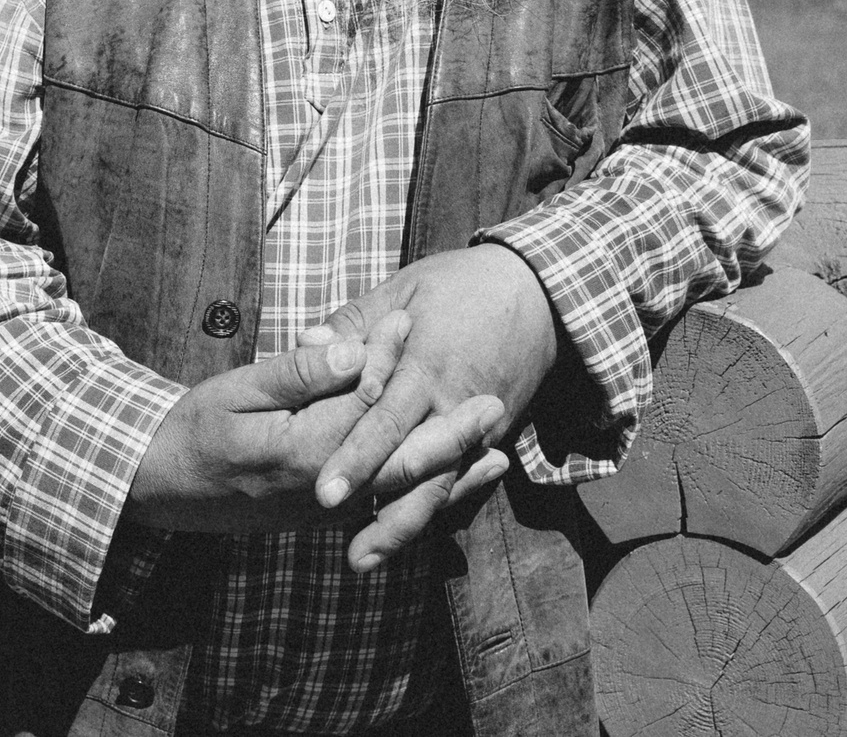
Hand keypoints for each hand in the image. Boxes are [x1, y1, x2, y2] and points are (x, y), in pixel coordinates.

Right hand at [124, 311, 505, 535]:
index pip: (359, 405)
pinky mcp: (326, 520)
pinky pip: (386, 512)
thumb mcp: (235, 390)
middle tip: (494, 399)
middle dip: (450, 432)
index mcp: (298, 452)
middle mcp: (321, 491)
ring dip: (452, 474)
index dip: (388, 359)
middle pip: (398, 462)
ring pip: (399, 495)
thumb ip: (298, 374)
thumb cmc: (193, 430)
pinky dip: (427, 500)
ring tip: (500, 449)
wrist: (161, 489)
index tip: (411, 318)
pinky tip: (457, 487)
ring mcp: (325, 513)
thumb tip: (353, 353)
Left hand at [297, 244, 560, 569]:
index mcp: (427, 364)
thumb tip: (305, 344)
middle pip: (418, 471)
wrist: (541, 294)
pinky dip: (434, 509)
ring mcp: (478, 425)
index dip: (356, 459)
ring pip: (442, 486)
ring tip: (365, 561)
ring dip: (406, 526)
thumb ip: (353, 322)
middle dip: (385, 514)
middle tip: (350, 556)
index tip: (323, 493)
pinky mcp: (493, 435)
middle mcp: (454, 402)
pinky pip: (460, 479)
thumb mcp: (404, 289)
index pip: (386, 421)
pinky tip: (402, 535)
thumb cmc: (461, 286)